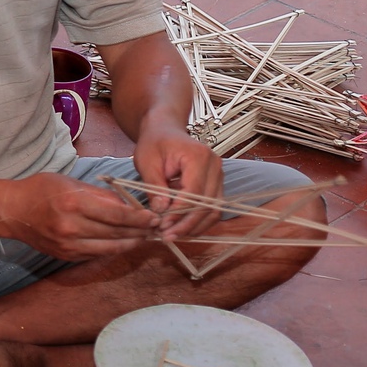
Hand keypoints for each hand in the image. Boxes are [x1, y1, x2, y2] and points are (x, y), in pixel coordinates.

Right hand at [0, 172, 160, 260]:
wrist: (12, 211)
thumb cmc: (40, 190)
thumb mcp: (70, 182)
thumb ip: (100, 195)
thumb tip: (128, 206)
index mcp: (74, 203)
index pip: (117, 215)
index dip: (139, 218)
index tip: (153, 217)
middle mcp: (72, 227)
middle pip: (117, 233)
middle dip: (139, 231)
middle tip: (154, 228)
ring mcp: (68, 245)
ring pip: (110, 248)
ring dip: (130, 243)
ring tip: (142, 237)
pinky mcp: (66, 256)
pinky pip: (97, 254)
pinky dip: (112, 249)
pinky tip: (121, 242)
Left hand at [132, 124, 226, 238]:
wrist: (165, 130)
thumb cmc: (154, 142)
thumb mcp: (147, 161)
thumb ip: (154, 186)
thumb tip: (160, 212)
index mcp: (199, 156)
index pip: (194, 192)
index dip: (179, 213)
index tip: (162, 226)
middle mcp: (215, 166)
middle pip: (207, 204)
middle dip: (186, 224)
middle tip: (166, 236)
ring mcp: (219, 176)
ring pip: (213, 210)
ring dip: (194, 226)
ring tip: (173, 236)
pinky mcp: (216, 184)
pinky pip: (211, 208)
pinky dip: (198, 220)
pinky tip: (181, 228)